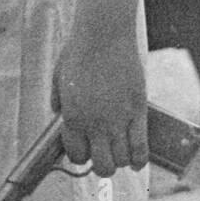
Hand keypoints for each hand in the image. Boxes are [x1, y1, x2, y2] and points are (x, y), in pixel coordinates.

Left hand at [51, 29, 147, 176]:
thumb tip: (57, 114)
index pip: (77, 155)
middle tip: (103, 153)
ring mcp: (118, 119)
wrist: (104, 34)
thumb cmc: (79, 52)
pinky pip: (141, 147)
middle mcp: (95, 124)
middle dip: (101, 165)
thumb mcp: (59, 76)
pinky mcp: (138, 111)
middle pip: (102, 165)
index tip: (84, 149)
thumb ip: (58, 100)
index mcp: (73, 116)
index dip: (80, 155)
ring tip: (118, 152)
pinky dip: (139, 159)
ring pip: (122, 160)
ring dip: (120, 161)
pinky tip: (136, 162)